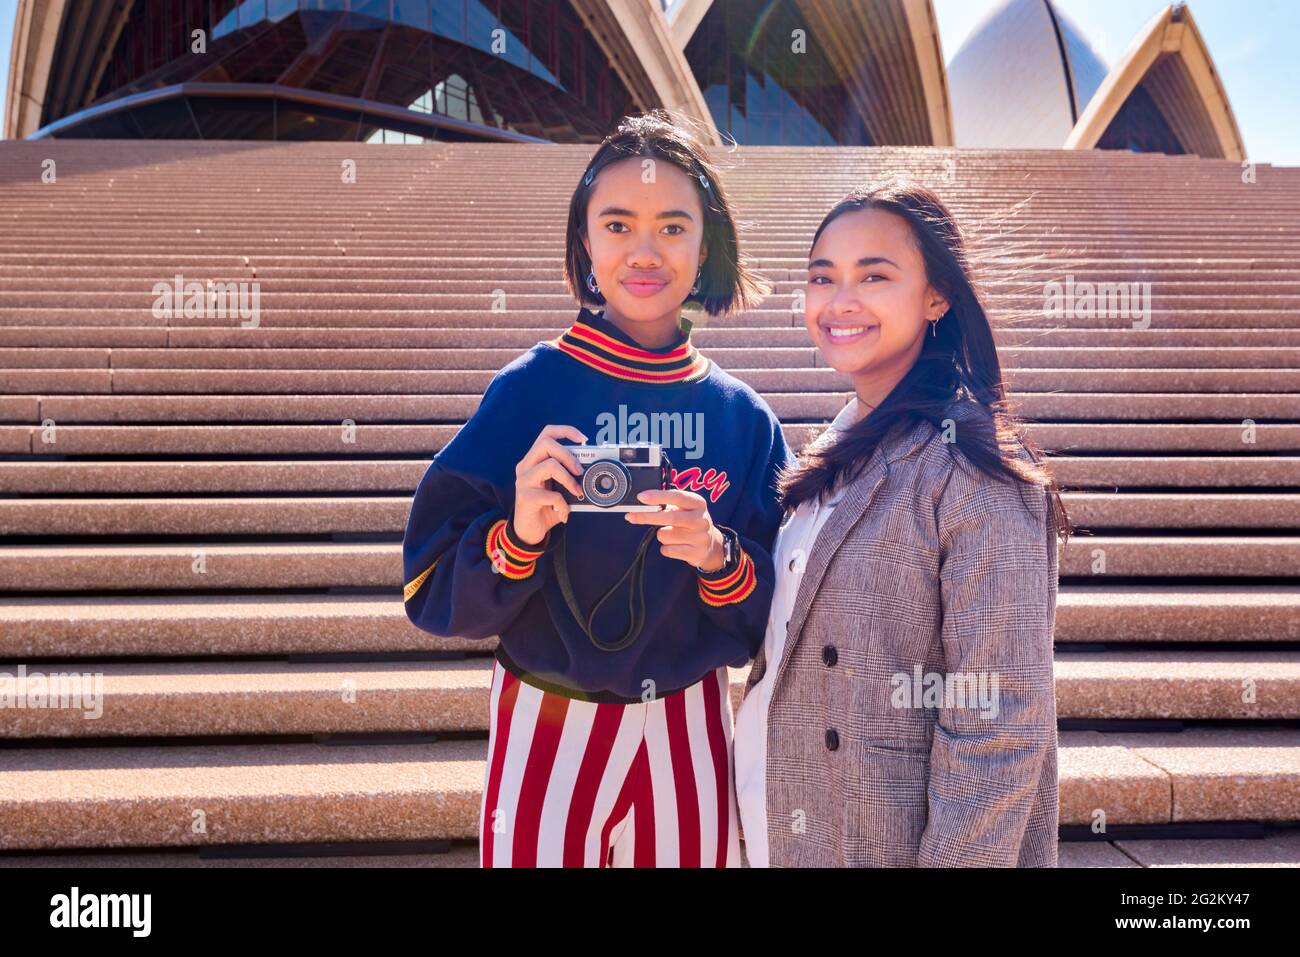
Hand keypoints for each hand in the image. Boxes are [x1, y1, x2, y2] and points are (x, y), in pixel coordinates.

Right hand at [512, 424, 585, 545]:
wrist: (528, 531)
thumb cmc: (545, 507)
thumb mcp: (558, 488)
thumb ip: (568, 476)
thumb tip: (590, 470)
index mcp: (534, 460)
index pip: (547, 433)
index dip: (566, 431)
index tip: (584, 439)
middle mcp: (526, 466)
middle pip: (546, 443)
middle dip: (569, 455)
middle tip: (580, 471)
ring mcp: (524, 481)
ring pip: (549, 465)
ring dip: (569, 480)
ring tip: (576, 492)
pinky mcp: (525, 497)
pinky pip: (551, 495)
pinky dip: (563, 505)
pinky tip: (564, 513)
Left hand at [624, 488, 725, 571]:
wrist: (710, 545)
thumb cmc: (690, 522)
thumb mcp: (684, 509)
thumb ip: (667, 505)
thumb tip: (642, 504)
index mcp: (698, 503)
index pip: (677, 496)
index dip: (658, 496)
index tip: (641, 497)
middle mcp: (701, 519)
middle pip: (670, 517)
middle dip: (647, 517)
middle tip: (631, 516)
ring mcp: (700, 537)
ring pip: (666, 535)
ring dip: (661, 535)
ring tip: (670, 534)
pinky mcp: (695, 552)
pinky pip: (668, 550)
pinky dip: (666, 548)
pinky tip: (675, 545)